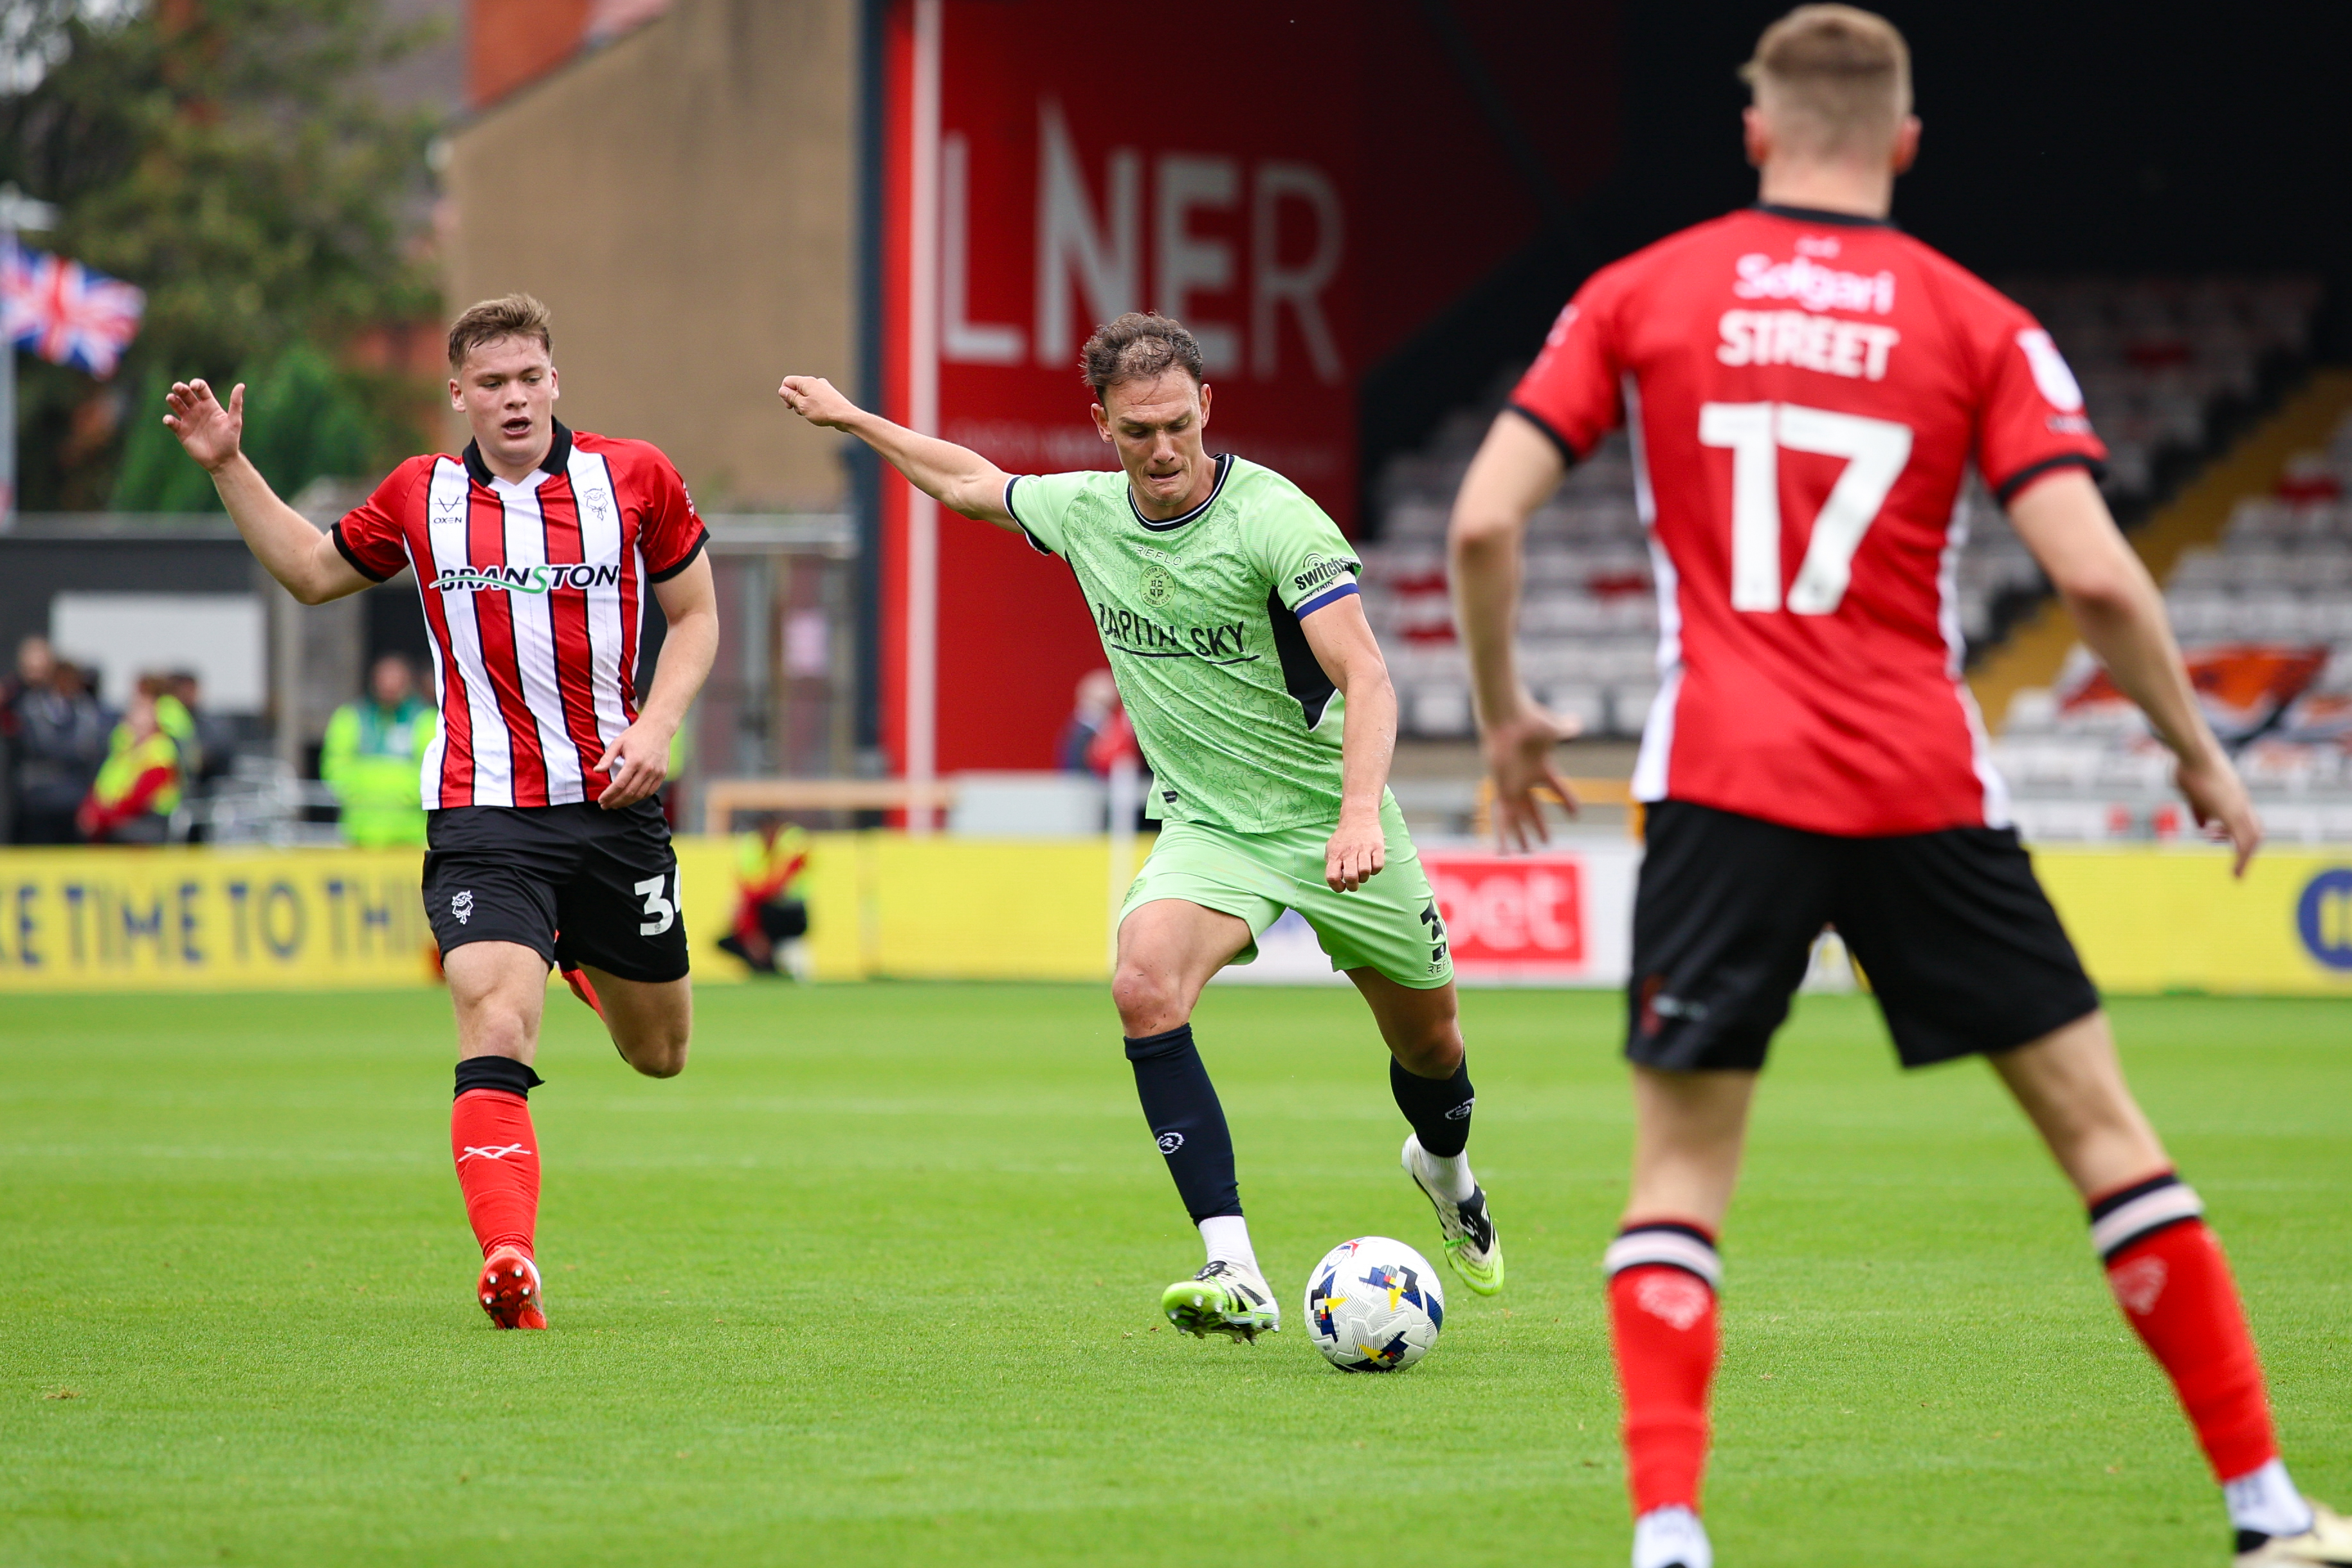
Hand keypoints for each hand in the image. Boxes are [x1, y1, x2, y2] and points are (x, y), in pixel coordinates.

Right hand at [161, 379, 245, 472]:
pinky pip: (171, 422)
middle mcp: (197, 410)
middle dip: (180, 388)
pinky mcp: (181, 431)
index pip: (201, 388)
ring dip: (172, 399)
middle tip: (177, 387)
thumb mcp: (234, 421)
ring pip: (176, 404)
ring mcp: (188, 419)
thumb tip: (241, 385)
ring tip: (171, 398)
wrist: (222, 460)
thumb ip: (236, 403)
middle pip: (186, 393)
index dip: (196, 384)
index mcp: (210, 405)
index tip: (193, 386)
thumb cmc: (230, 440)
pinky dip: (168, 419)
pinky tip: (170, 420)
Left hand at [595, 716, 675, 808]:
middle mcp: (647, 769)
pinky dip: (639, 797)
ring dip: (626, 802)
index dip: (609, 795)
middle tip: (605, 805)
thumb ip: (607, 758)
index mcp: (634, 761)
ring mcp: (656, 773)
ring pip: (640, 795)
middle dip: (615, 801)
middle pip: (629, 792)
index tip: (600, 800)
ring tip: (616, 804)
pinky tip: (630, 798)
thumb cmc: (636, 735)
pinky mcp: (662, 774)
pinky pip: (650, 791)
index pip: (619, 784)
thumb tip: (597, 771)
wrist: (658, 728)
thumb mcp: (618, 743)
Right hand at [777, 375, 862, 429]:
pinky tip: (819, 414)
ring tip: (811, 414)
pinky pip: (815, 399)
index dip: (785, 394)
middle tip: (801, 411)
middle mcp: (815, 382)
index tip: (789, 406)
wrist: (846, 416)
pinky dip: (813, 407)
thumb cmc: (824, 411)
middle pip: (796, 389)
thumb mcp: (802, 406)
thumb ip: (791, 397)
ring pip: (806, 395)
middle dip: (795, 401)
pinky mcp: (829, 396)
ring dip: (804, 405)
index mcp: (807, 382)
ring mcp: (823, 388)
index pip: (787, 382)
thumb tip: (783, 390)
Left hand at [1325, 809, 1386, 891]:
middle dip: (1353, 886)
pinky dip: (1375, 870)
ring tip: (1362, 873)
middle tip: (1354, 884)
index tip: (1342, 887)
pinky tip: (1371, 865)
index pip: (1332, 877)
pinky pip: (1378, 865)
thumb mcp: (1331, 848)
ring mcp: (1363, 849)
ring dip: (1364, 878)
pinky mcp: (1377, 846)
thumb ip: (1331, 864)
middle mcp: (1348, 852)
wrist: (1358, 817)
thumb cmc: (1344, 837)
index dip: (1337, 887)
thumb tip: (1335, 881)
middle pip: (1351, 877)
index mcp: (1335, 854)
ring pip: (1365, 872)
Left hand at [1483, 701, 1579, 850]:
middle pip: (1534, 809)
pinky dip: (1503, 835)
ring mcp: (1512, 786)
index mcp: (1541, 767)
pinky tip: (1503, 851)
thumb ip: (1566, 728)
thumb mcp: (1553, 728)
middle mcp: (1525, 780)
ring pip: (1518, 817)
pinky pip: (1503, 817)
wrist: (1506, 719)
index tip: (1574, 814)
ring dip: (1521, 835)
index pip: (1557, 788)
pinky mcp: (1502, 789)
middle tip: (1547, 841)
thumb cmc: (1530, 722)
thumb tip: (1577, 724)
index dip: (1567, 801)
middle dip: (1539, 825)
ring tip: (1527, 853)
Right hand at [2174, 743, 2260, 876]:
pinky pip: (2243, 843)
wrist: (2195, 753)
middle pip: (2255, 829)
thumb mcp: (2193, 792)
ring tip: (2237, 873)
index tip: (2212, 837)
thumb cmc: (2189, 766)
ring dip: (2246, 857)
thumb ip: (2199, 809)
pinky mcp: (2232, 814)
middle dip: (2245, 848)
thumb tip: (2203, 826)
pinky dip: (2243, 860)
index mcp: (2232, 797)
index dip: (2231, 832)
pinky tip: (2236, 873)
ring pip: (2254, 838)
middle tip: (2233, 861)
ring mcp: (2238, 808)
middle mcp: (2240, 803)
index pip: (2244, 819)